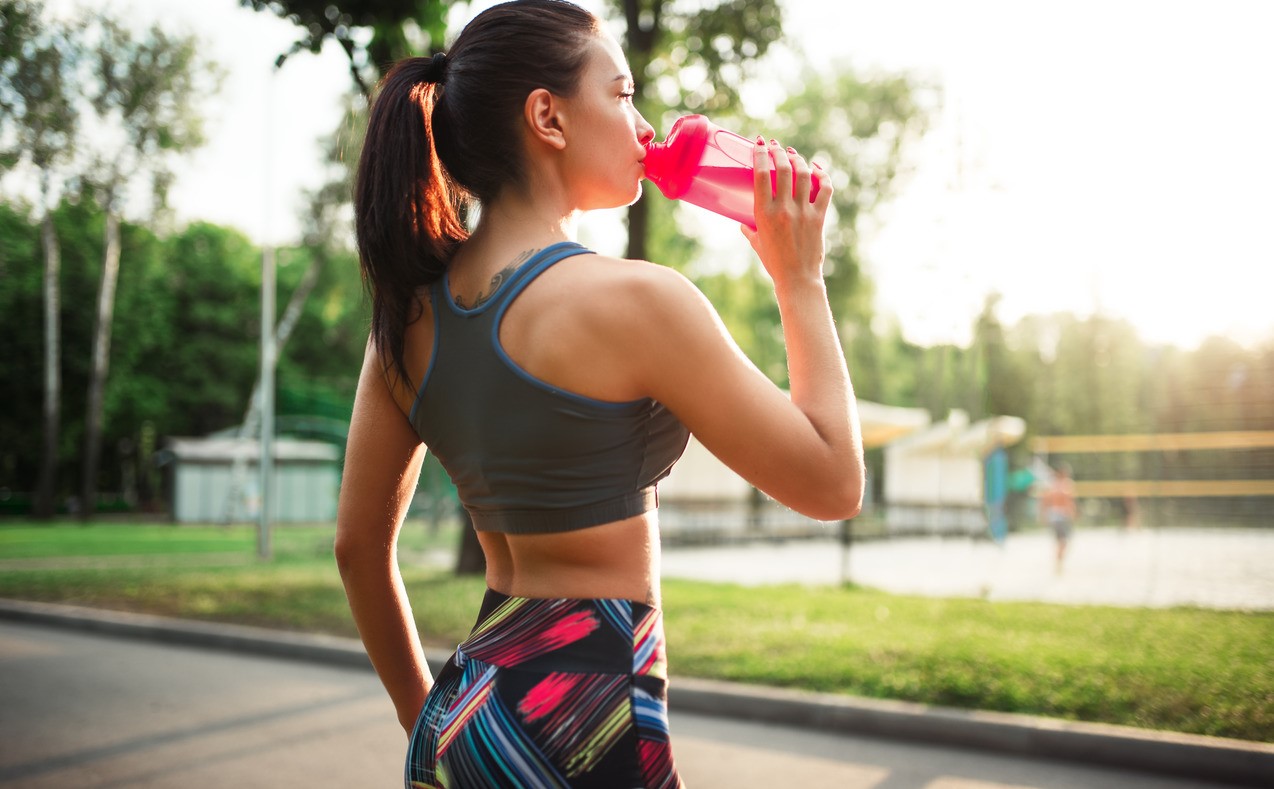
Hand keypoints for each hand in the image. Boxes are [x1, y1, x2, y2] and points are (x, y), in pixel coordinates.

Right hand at [741, 138, 833, 288]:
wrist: (797, 279)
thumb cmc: (773, 263)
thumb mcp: (756, 243)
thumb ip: (749, 230)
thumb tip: (743, 223)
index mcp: (764, 214)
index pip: (762, 174)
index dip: (761, 154)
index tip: (759, 143)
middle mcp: (784, 209)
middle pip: (784, 168)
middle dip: (780, 151)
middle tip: (776, 145)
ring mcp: (804, 212)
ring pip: (804, 174)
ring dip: (799, 159)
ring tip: (793, 154)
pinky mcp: (819, 217)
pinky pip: (825, 189)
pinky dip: (823, 175)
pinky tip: (817, 168)